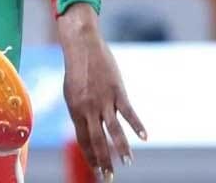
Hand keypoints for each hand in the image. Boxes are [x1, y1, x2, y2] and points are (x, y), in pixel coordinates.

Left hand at [58, 3, 146, 179]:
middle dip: (104, 161)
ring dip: (121, 148)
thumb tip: (85, 130)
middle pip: (97, 140)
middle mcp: (88, 108)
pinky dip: (137, 125)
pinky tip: (144, 137)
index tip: (98, 171)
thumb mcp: (71, 94)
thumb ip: (79, 113)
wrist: (82, 46)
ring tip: (127, 163)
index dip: (91, 157)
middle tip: (110, 177)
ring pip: (113, 130)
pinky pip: (128, 112)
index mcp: (75, 111)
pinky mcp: (117, 91)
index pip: (83, 140)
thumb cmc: (76, 70)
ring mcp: (104, 100)